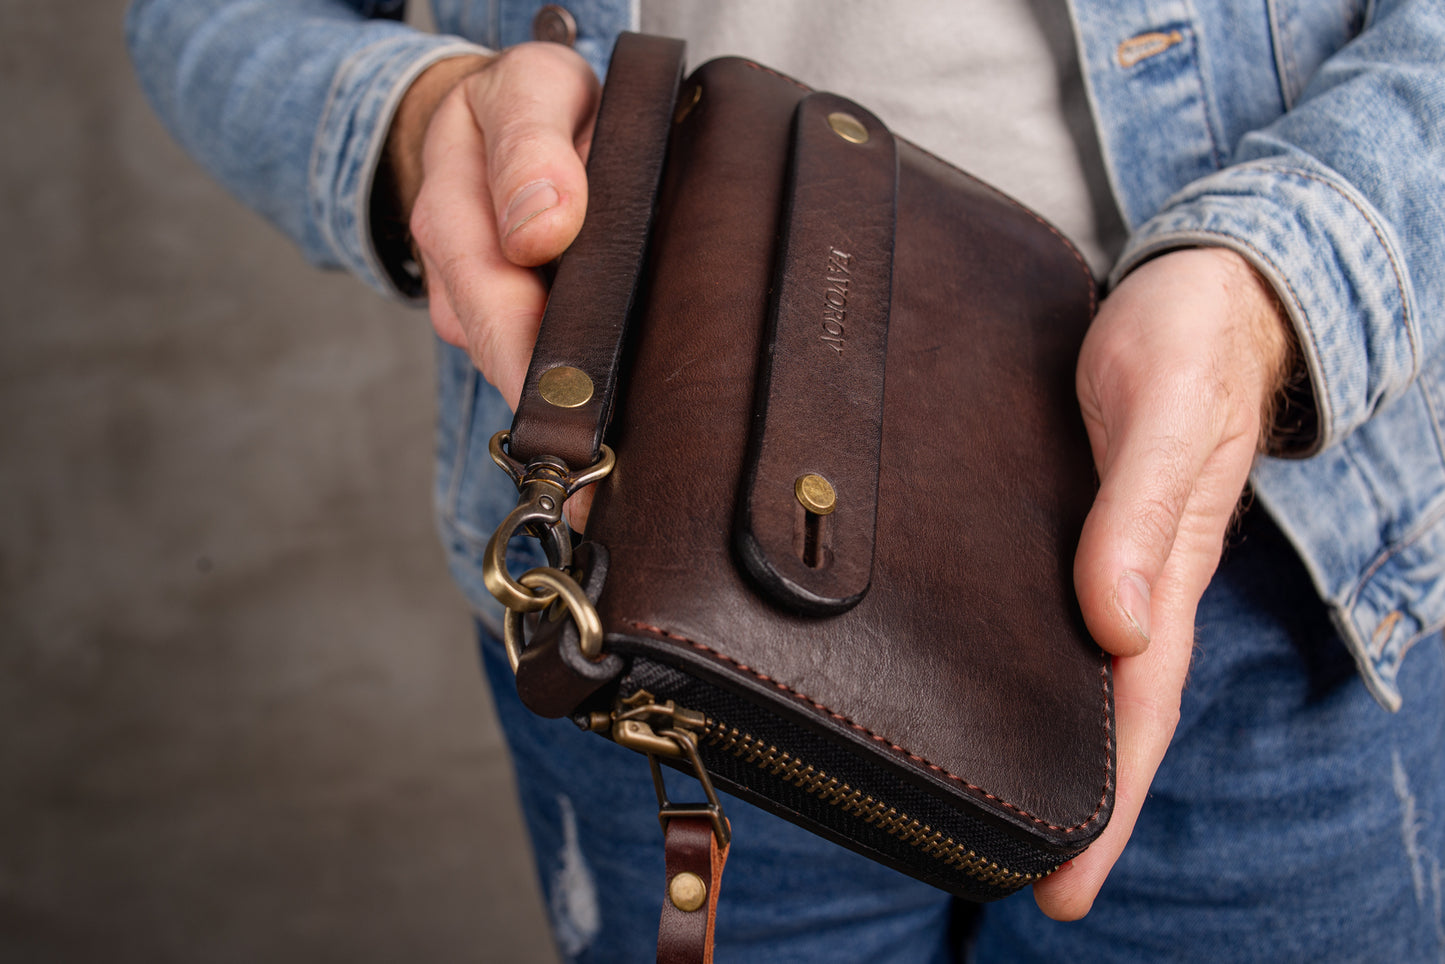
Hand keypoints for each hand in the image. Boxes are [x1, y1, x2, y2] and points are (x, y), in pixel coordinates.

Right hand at [385, 42, 600, 408]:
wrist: (504, 111)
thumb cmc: (532, 102)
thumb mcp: (534, 89)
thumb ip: (533, 148)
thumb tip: (540, 229)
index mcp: (453, 200)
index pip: (489, 292)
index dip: (529, 361)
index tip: (573, 406)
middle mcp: (450, 261)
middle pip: (495, 345)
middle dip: (546, 402)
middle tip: (594, 471)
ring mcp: (466, 294)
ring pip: (508, 357)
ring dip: (555, 392)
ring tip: (608, 442)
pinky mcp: (491, 315)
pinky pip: (526, 353)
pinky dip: (564, 372)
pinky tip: (600, 393)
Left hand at [1032, 247, 1292, 919]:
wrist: (1200, 285)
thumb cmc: (1189, 338)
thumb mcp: (1164, 409)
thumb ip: (1144, 510)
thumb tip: (1121, 624)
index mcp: (1170, 566)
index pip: (1137, 709)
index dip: (1107, 802)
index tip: (1063, 889)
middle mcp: (1140, 574)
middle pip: (1111, 711)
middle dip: (1078, 801)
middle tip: (1027, 886)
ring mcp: (1111, 551)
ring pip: (1085, 669)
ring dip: (1054, 740)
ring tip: (1002, 811)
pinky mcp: (1080, 519)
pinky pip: (1060, 610)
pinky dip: (1036, 663)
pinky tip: (992, 680)